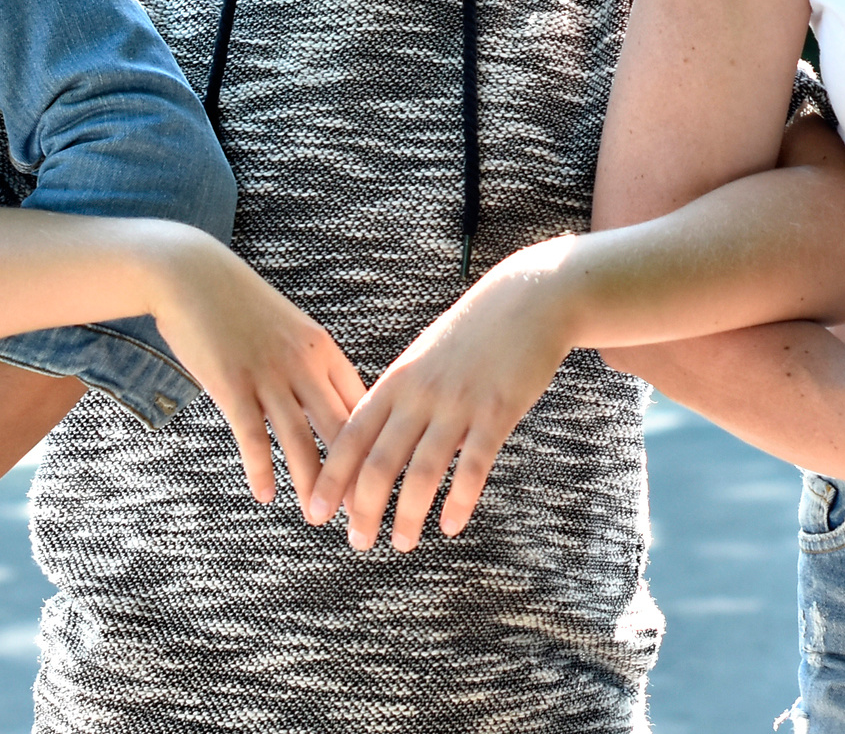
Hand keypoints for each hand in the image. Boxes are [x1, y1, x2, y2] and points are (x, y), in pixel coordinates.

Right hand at [143, 231, 366, 510]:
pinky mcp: (231, 383)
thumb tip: (329, 407)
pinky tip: (265, 495)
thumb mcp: (288, 331)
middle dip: (352, 476)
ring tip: (317, 517)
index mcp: (323, 350)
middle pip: (339, 429)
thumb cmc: (241, 307)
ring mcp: (267, 374)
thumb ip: (309, 367)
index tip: (384, 480)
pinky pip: (252, 435)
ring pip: (299, 439)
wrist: (192, 274)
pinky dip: (261, 468)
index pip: (360, 407)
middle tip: (361, 516)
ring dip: (309, 483)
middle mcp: (302, 364)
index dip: (375, 447)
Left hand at [302, 242, 576, 549]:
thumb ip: (402, 396)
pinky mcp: (497, 412)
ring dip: (407, 514)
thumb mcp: (425, 357)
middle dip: (364, 508)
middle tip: (358, 543)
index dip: (331, 478)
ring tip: (401, 543)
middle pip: (380, 462)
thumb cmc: (473, 333)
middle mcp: (420, 394)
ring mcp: (458, 404)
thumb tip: (378, 439)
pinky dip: (458, 501)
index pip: (352, 436)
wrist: (528, 299)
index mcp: (397, 380)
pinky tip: (450, 526)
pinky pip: (472, 467)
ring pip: (422, 472)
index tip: (316, 512)